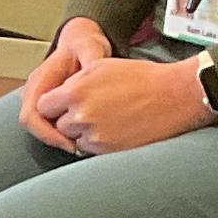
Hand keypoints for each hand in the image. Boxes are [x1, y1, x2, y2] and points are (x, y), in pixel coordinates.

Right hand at [18, 18, 112, 146]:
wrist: (80, 43)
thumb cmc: (83, 46)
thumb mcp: (90, 48)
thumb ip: (91, 59)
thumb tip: (94, 69)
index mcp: (40, 79)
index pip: (31, 114)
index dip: (47, 132)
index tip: (68, 141)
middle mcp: (35, 91)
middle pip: (32, 124)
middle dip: (53, 139)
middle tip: (76, 148)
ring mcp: (39, 98)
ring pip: (39, 127)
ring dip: (57, 138)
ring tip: (79, 144)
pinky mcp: (48, 105)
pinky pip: (48, 125)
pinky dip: (61, 134)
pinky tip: (79, 136)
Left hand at [44, 52, 215, 156]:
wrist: (174, 96)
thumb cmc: (141, 78)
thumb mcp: (100, 66)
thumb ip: (74, 81)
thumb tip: (58, 94)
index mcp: (75, 92)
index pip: (43, 106)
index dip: (54, 104)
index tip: (63, 103)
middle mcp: (82, 116)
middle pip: (59, 126)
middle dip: (70, 119)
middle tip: (92, 110)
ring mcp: (96, 136)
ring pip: (75, 140)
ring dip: (84, 133)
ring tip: (106, 119)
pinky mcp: (110, 151)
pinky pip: (92, 151)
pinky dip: (99, 142)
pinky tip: (115, 129)